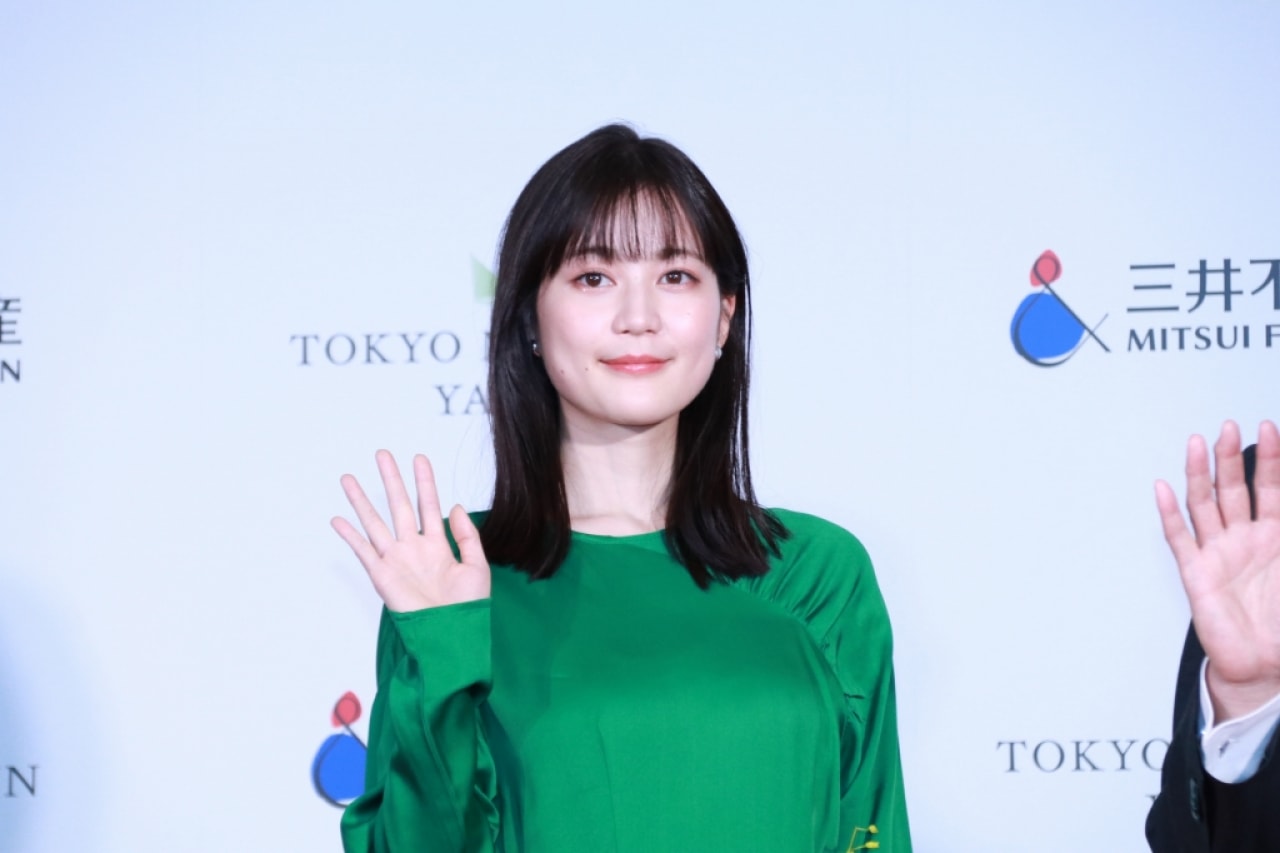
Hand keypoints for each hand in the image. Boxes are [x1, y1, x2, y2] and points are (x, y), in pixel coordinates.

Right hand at [332, 450, 489, 612]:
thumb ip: (468, 536)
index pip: (428, 505)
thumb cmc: (466, 607)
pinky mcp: (382, 575)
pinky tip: (338, 519)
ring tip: (349, 478)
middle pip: (399, 505)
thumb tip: (456, 506)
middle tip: (382, 454)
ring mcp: (396, 560)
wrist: (450, 634)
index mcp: (437, 545)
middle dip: (391, 479)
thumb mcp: (477, 566)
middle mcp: (413, 548)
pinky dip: (350, 535)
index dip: (425, 481)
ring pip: (375, 522)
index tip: (419, 458)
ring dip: (362, 501)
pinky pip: (363, 551)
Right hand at [1156, 420, 1279, 720]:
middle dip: (1232, 456)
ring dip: (1201, 473)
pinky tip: (1164, 489)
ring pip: (1205, 503)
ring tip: (1199, 444)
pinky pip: (1179, 537)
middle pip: (1234, 487)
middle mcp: (1244, 540)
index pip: (1271, 487)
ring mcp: (1218, 553)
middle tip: (1230, 428)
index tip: (1270, 428)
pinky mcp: (1196, 573)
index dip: (1271, 458)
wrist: (1265, 669)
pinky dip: (1169, 512)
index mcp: (1275, 538)